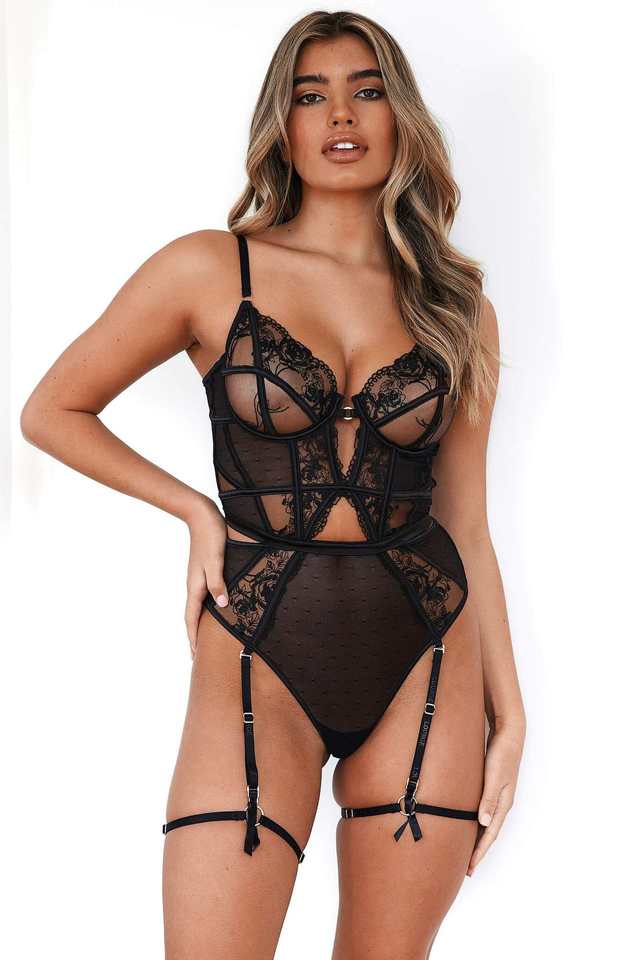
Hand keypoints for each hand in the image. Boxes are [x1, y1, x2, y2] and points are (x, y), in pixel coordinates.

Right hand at [184, 498, 229, 658]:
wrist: (201, 514)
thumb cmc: (211, 536)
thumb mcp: (216, 560)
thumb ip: (218, 583)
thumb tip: (222, 606)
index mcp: (196, 586)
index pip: (192, 618)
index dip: (194, 638)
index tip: (195, 656)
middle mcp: (194, 585)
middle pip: (192, 616)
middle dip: (194, 636)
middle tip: (197, 655)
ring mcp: (198, 578)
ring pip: (197, 607)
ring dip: (199, 624)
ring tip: (203, 638)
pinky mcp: (203, 571)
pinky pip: (202, 597)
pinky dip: (204, 609)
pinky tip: (213, 610)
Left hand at [467, 720, 524, 875]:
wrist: (509, 734)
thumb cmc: (502, 754)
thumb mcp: (495, 776)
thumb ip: (489, 799)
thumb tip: (483, 823)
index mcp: (503, 803)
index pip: (490, 834)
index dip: (480, 852)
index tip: (470, 867)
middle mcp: (501, 803)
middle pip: (489, 833)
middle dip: (478, 850)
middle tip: (466, 867)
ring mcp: (497, 795)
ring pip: (485, 823)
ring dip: (477, 838)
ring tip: (466, 850)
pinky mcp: (490, 786)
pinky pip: (482, 811)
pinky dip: (475, 822)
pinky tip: (467, 823)